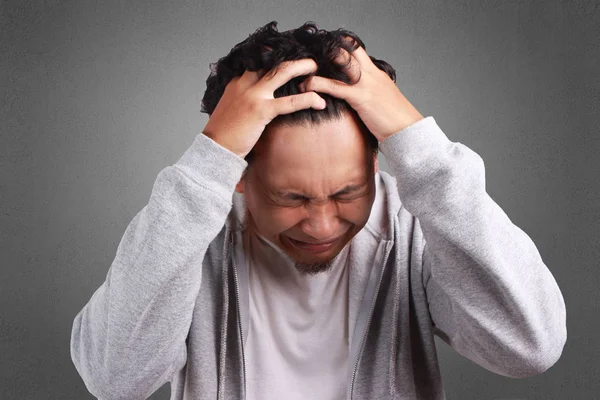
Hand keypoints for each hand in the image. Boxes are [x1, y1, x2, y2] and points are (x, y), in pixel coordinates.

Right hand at [202, 59, 326, 158]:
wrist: (214, 149)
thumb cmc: (224, 134)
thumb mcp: (231, 110)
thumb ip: (244, 101)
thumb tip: (258, 104)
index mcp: (237, 83)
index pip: (258, 62)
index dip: (274, 58)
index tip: (289, 57)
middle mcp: (245, 84)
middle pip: (272, 61)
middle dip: (292, 57)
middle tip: (308, 60)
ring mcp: (253, 96)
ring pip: (283, 72)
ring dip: (302, 67)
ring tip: (316, 69)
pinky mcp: (261, 111)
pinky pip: (290, 102)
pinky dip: (308, 99)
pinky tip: (320, 101)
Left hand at [298, 37, 423, 141]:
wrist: (408, 130)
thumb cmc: (395, 120)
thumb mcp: (382, 100)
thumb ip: (369, 93)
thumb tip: (357, 98)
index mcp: (376, 73)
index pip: (358, 51)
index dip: (341, 48)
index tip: (324, 54)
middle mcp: (371, 73)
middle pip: (350, 48)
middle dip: (329, 49)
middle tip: (311, 58)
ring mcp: (366, 84)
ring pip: (341, 62)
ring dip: (320, 63)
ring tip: (302, 70)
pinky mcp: (361, 98)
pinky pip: (335, 87)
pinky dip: (318, 85)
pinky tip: (306, 87)